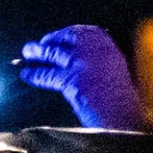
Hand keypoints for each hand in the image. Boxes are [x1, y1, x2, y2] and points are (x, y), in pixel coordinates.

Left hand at [17, 25, 144, 130]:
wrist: (125, 120)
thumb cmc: (121, 103)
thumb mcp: (115, 73)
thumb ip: (100, 62)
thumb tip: (79, 61)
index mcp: (109, 48)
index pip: (85, 32)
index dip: (66, 33)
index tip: (56, 36)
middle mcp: (97, 51)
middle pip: (67, 39)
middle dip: (50, 40)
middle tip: (37, 45)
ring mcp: (84, 63)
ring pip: (54, 52)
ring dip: (37, 52)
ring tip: (27, 53)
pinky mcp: (72, 80)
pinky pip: (48, 74)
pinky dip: (35, 74)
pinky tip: (27, 75)